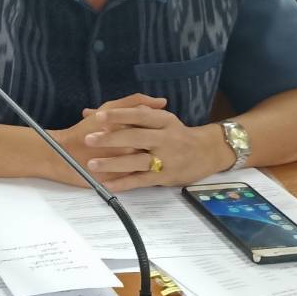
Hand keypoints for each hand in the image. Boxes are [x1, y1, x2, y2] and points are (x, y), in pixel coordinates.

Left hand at [74, 100, 235, 191]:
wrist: (207, 152)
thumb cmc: (176, 134)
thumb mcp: (161, 118)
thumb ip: (131, 113)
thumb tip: (94, 111)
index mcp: (163, 120)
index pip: (139, 115)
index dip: (118, 115)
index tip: (98, 116)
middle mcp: (165, 138)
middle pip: (136, 137)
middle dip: (111, 138)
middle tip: (89, 139)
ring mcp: (166, 159)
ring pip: (137, 161)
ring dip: (114, 163)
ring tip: (92, 164)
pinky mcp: (166, 177)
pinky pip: (142, 180)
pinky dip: (124, 183)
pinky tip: (108, 184)